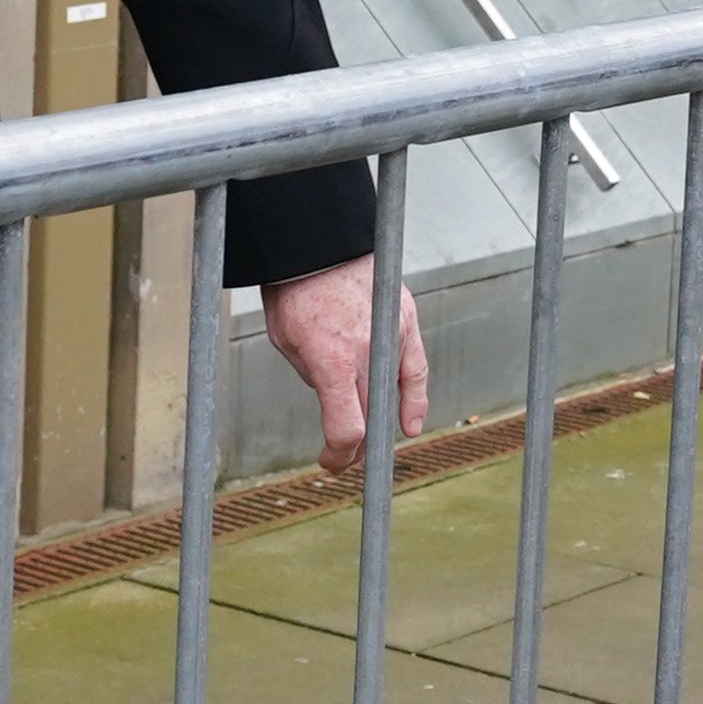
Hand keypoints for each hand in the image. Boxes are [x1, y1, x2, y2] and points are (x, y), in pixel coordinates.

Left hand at [262, 255, 429, 476]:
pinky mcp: (406, 321)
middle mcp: (367, 354)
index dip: (339, 453)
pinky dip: (415, 398)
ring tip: (374, 445)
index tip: (330, 461)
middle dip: (355, 444)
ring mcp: (392, 337)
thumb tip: (332, 394)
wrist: (318, 242)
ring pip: (394, 396)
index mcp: (332, 363)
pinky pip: (416, 369)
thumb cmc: (293, 290)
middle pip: (370, 418)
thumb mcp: (286, 341)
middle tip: (344, 453)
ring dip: (383, 422)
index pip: (347, 429)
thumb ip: (313, 373)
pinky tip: (411, 422)